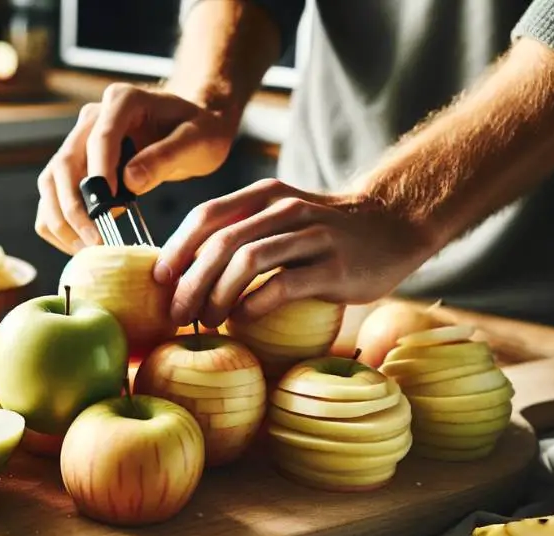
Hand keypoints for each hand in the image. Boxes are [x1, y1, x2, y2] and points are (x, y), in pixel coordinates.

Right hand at [35, 83, 239, 253]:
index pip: (100, 138)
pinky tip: (79, 244)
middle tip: (95, 241)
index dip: (99, 174)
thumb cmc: (198, 130)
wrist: (190, 129)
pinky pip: (53, 194)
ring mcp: (79, 141)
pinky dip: (58, 222)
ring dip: (60, 219)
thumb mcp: (198, 139)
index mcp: (123, 101)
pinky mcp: (76, 165)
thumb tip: (129, 181)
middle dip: (74, 207)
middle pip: (64, 163)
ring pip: (50, 182)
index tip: (107, 210)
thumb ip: (166, 156)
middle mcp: (92, 118)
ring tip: (85, 249)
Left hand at [155, 178, 438, 328]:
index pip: (206, 216)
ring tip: (208, 321)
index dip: (176, 249)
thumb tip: (184, 272)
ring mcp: (311, 237)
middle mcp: (284, 210)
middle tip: (177, 314)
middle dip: (190, 282)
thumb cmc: (324, 233)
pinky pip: (282, 286)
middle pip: (220, 243)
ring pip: (247, 261)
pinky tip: (242, 320)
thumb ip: (240, 233)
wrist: (394, 226)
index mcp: (263, 196)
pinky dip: (253, 305)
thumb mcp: (280, 219)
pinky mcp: (333, 267)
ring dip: (218, 296)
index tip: (159, 281)